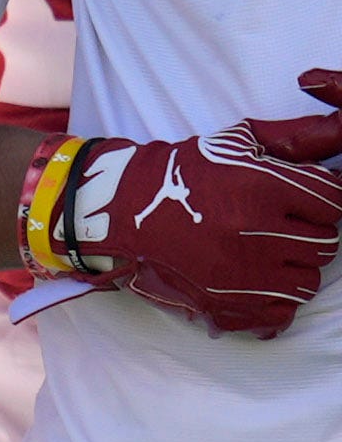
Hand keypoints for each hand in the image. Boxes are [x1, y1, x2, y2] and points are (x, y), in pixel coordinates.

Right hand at [39, 73, 341, 339]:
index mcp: (261, 190)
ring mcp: (244, 276)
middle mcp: (257, 235)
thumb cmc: (182, 172)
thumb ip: (293, 137)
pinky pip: (283, 311)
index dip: (321, 197)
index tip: (303, 196)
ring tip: (266, 250)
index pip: (333, 201)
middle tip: (281, 222)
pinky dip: (275, 297)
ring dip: (293, 265)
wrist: (121, 210)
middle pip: (325, 243)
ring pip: (308, 279)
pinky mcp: (229, 304)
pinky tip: (256, 277)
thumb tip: (340, 130)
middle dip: (309, 230)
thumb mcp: (235, 142)